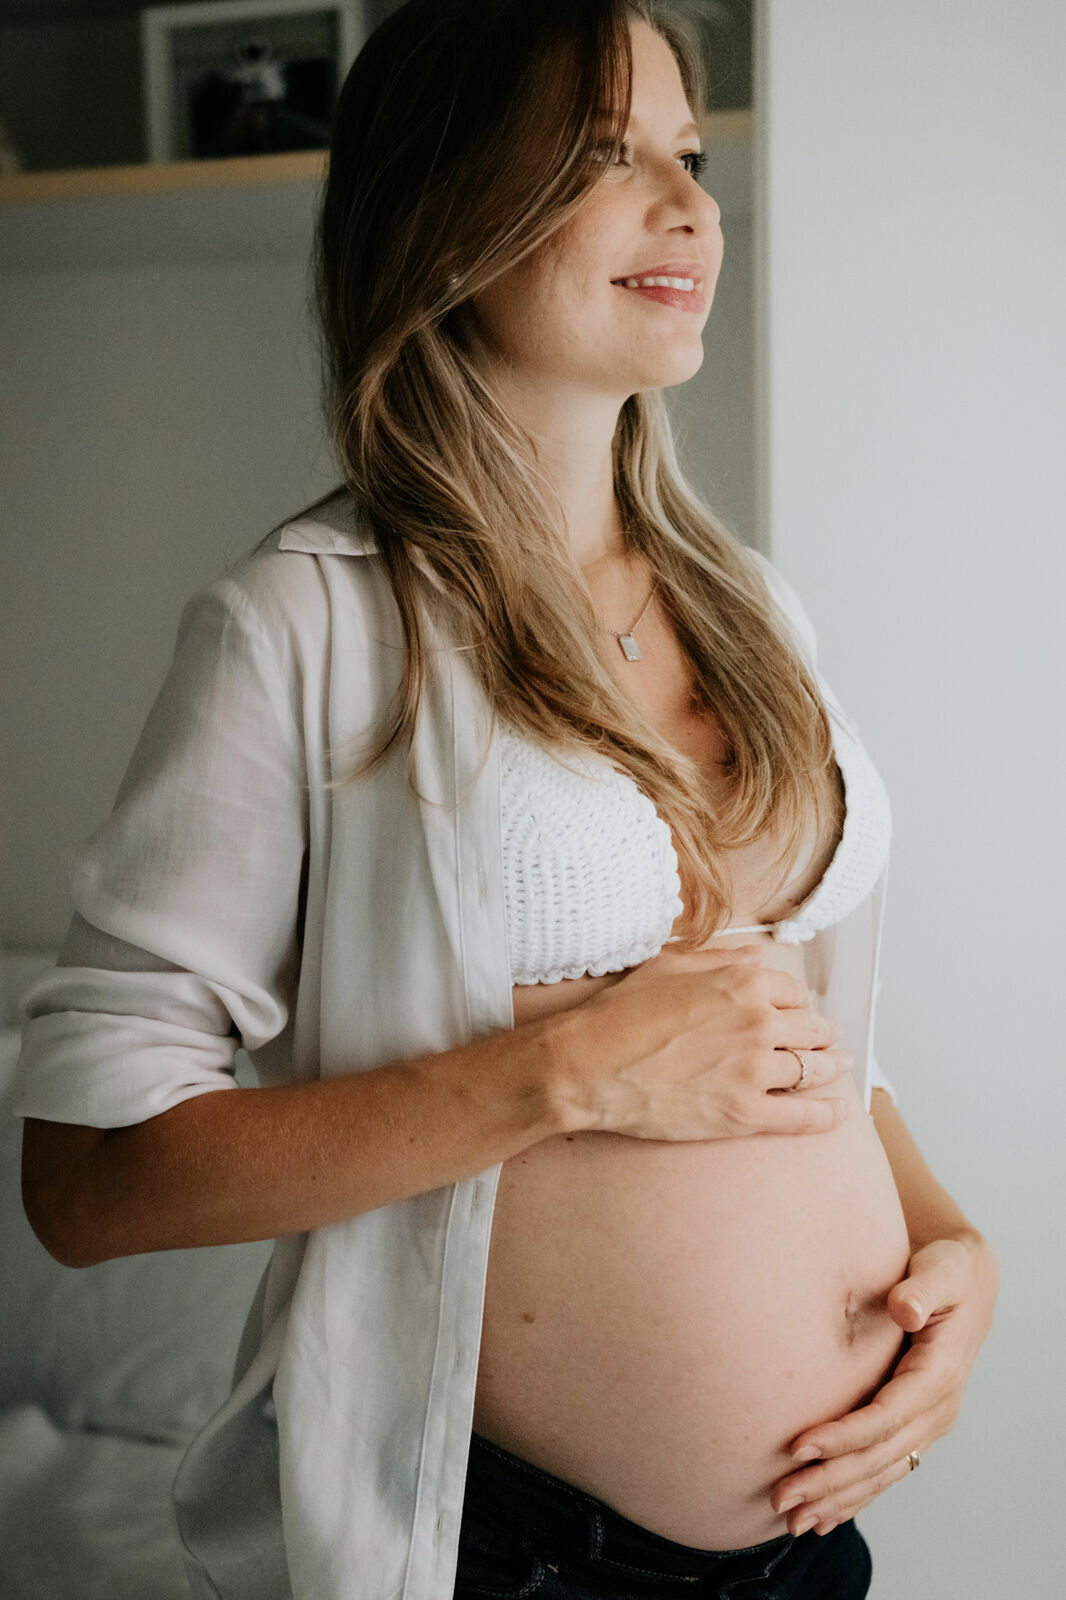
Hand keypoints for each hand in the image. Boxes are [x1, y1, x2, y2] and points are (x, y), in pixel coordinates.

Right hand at [568, 944, 855, 1141]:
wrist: (590, 1066)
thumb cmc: (621, 1014)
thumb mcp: (669, 965)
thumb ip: (721, 958)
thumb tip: (759, 957)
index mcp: (742, 983)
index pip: (792, 991)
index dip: (796, 1002)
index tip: (796, 1011)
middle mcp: (757, 1022)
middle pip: (811, 1028)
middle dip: (822, 1033)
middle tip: (827, 1040)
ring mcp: (754, 1071)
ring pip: (812, 1069)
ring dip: (830, 1068)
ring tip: (837, 1068)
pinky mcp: (744, 1114)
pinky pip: (803, 1116)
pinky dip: (828, 1116)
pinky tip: (841, 1113)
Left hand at [770, 1230, 998, 1535]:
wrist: (967, 1285)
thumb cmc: (947, 1271)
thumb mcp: (942, 1270)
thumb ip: (923, 1289)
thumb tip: (906, 1308)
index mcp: (939, 1375)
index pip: (887, 1417)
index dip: (844, 1435)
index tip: (799, 1446)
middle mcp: (937, 1410)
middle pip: (879, 1457)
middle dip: (830, 1480)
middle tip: (781, 1497)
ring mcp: (927, 1425)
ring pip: (880, 1473)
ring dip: (837, 1498)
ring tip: (791, 1520)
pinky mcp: (914, 1429)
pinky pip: (884, 1472)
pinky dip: (855, 1497)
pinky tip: (823, 1517)